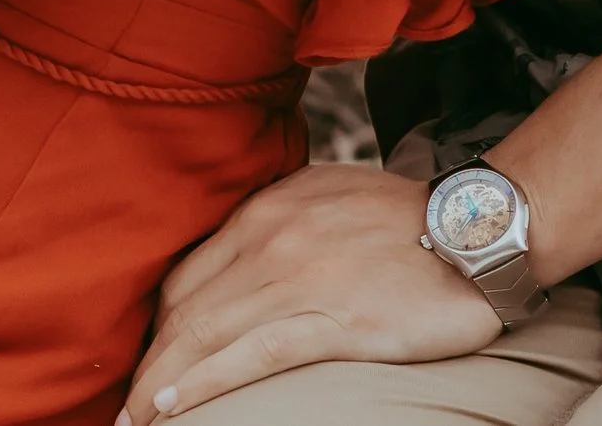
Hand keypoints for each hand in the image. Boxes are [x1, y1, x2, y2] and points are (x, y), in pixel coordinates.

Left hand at [122, 165, 499, 421]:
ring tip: (135, 419)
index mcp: (268, 208)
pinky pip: (250, 355)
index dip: (157, 325)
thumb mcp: (328, 197)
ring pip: (205, 334)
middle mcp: (271, 236)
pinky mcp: (332, 319)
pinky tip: (173, 406)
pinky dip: (203, 383)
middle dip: (148, 361)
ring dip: (160, 382)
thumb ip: (282, 222)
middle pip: (184, 308)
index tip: (146, 360)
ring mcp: (299, 277)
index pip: (187, 273)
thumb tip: (244, 259)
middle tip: (125, 404)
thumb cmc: (409, 219)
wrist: (477, 228)